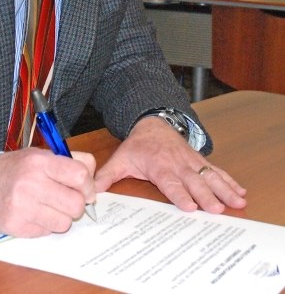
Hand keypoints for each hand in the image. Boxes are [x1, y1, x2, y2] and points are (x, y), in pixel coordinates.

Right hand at [0, 148, 95, 236]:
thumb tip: (93, 177)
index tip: (84, 189)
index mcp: (39, 161)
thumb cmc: (16, 168)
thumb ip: (70, 160)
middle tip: (65, 199)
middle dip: (76, 204)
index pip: (80, 175)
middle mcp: (30, 183)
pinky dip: (45, 226)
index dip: (88, 185)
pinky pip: (47, 233)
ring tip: (47, 206)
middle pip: (76, 204)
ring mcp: (22, 206)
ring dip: (60, 217)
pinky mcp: (16, 226)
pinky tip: (33, 214)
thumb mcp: (41, 155)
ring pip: (64, 223)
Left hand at [94, 117, 246, 213]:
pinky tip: (241, 192)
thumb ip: (107, 176)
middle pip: (193, 182)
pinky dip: (229, 181)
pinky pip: (216, 171)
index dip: (179, 194)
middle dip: (205, 196)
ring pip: (209, 176)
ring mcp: (191, 162)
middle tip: (216, 210)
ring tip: (237, 202)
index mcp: (159, 166)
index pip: (170, 182)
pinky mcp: (200, 162)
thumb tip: (91, 192)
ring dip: (223, 189)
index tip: (189, 206)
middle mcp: (178, 164)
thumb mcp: (120, 159)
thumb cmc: (138, 146)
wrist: (152, 123)